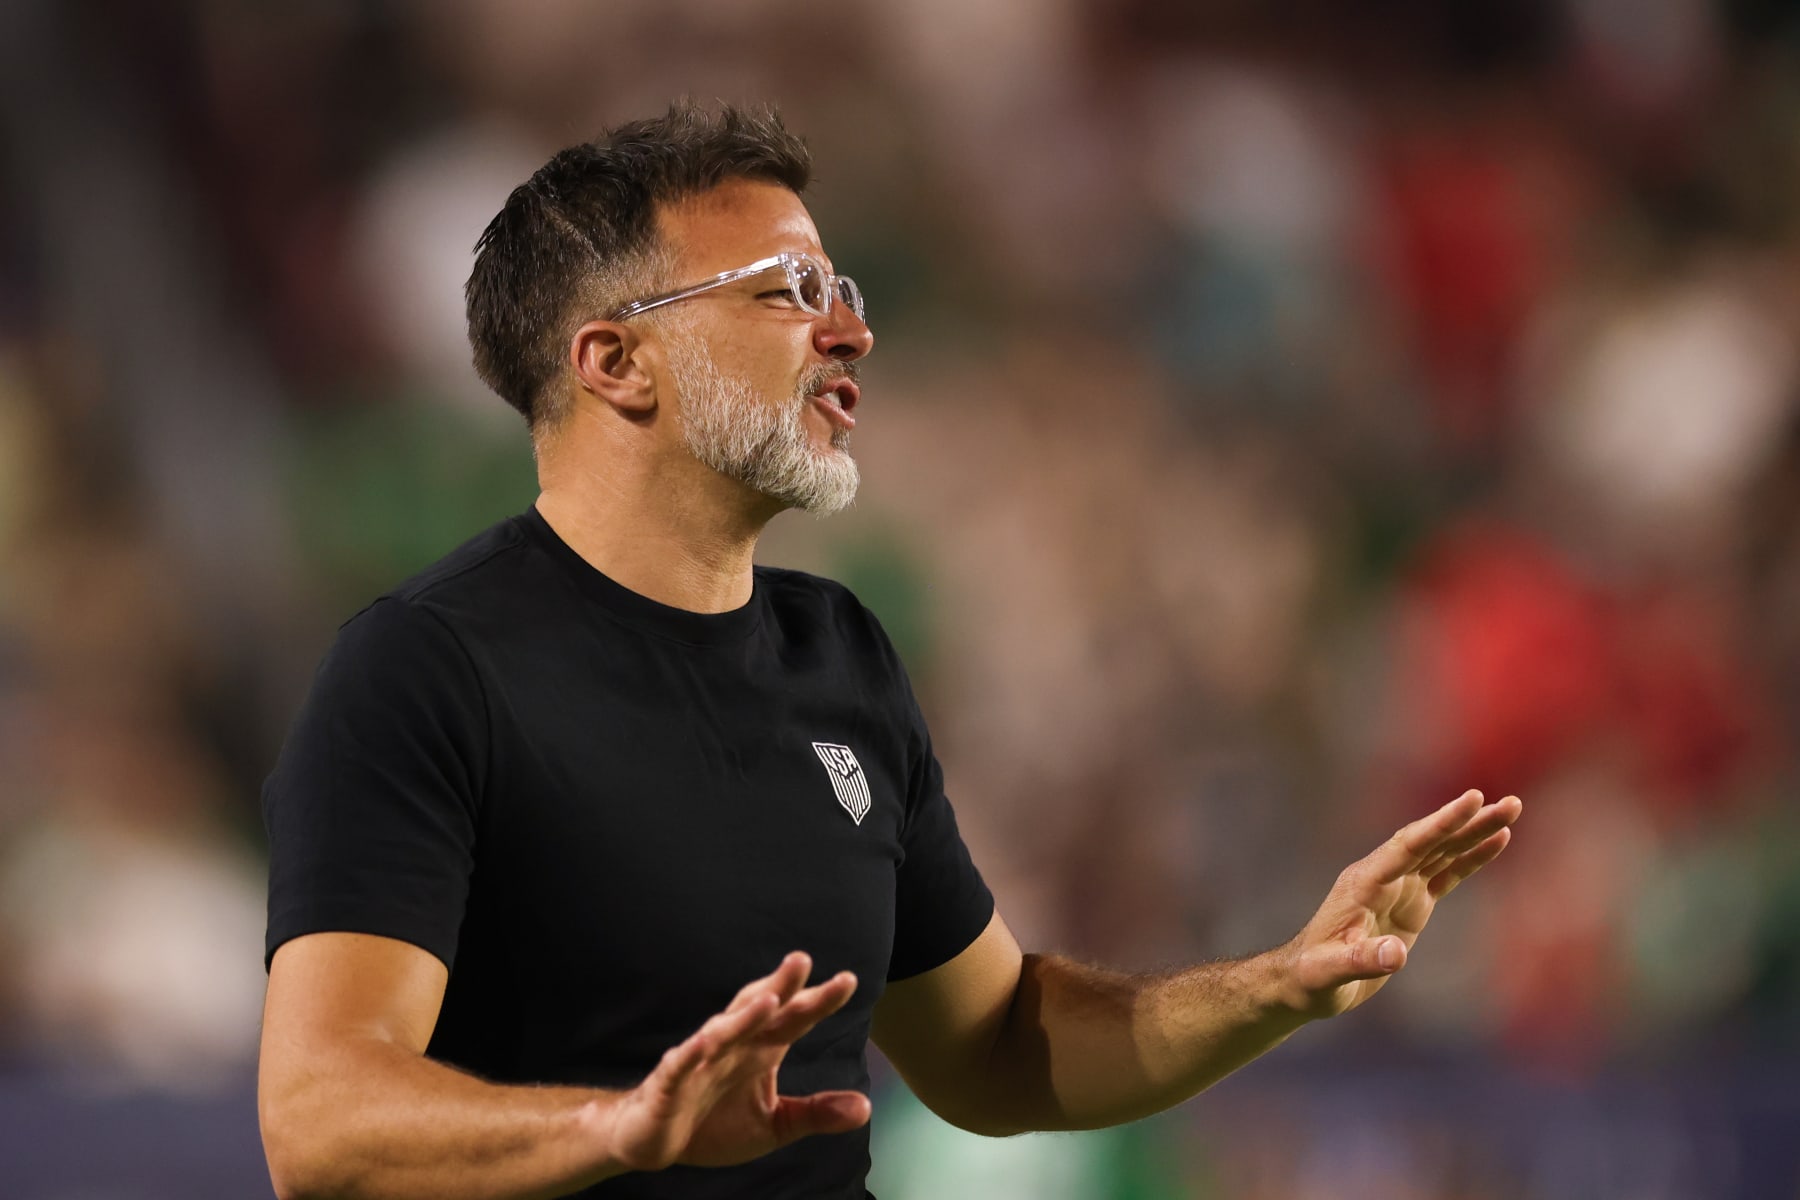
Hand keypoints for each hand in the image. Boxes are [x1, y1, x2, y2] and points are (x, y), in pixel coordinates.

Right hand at [605, 952, 868, 1172]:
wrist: (654, 1139)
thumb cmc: (714, 1122)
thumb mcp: (774, 1124)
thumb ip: (815, 1112)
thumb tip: (864, 1108)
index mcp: (759, 1050)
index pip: (794, 1019)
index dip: (819, 1000)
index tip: (848, 979)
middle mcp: (732, 1046)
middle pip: (759, 1009)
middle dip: (780, 985)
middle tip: (802, 959)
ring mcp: (699, 1061)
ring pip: (723, 1031)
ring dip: (744, 1016)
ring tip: (769, 999)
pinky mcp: (669, 1083)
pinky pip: (680, 1065)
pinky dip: (690, 1054)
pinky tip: (703, 1042)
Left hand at [1281, 789, 1521, 1019]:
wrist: (1304, 979)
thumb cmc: (1312, 976)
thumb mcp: (1328, 972)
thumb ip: (1360, 960)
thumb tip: (1397, 955)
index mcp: (1364, 882)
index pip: (1408, 846)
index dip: (1440, 824)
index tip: (1472, 800)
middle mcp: (1383, 876)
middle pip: (1431, 841)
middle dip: (1468, 821)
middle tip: (1510, 804)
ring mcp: (1398, 887)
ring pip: (1442, 851)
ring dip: (1475, 832)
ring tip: (1511, 811)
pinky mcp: (1411, 902)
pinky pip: (1446, 873)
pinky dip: (1471, 857)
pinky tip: (1497, 841)